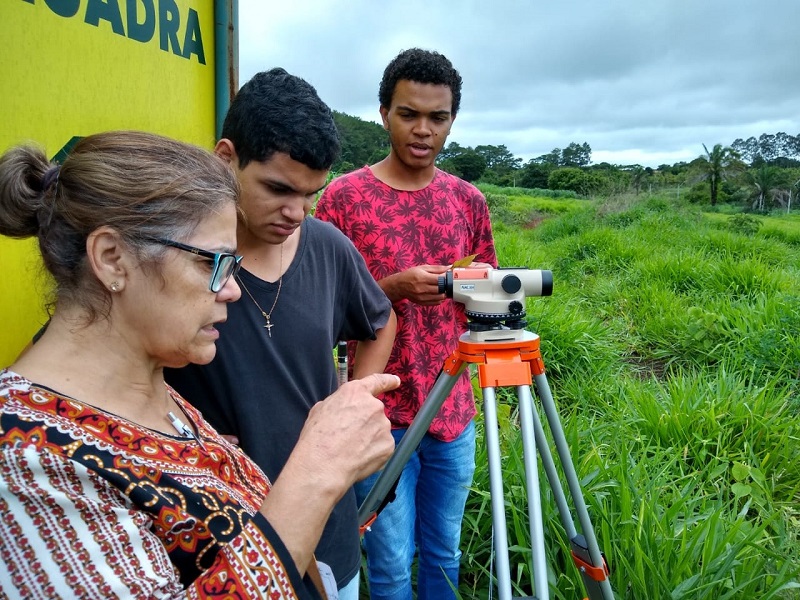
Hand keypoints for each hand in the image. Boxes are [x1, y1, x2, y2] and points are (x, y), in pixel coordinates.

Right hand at [294, 373, 398, 487]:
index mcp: (356, 392)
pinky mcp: (388, 445)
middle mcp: (374, 405)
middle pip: (374, 412)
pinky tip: (359, 459)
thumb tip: (345, 409)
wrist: (323, 465)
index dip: (388, 381)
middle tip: (348, 437)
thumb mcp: (321, 409)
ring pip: (378, 431)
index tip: (396, 381)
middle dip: (365, 423)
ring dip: (369, 438)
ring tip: (351, 450)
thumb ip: (340, 404)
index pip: (377, 381)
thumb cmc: (317, 437)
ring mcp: (384, 426)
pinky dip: (373, 452)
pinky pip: (382, 447)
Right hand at [382, 265, 449, 304]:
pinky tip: (437, 294)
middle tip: (444, 283)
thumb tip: (449, 267)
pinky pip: (435, 303)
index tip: (446, 277)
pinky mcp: (422, 302)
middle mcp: (422, 288)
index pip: (440, 280)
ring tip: (441, 289)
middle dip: (445, 286)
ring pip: (439, 298)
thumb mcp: (423, 268)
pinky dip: (439, 299)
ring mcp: (422, 297)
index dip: (445, 278)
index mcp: (423, 278)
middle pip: (440, 289)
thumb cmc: (411, 275)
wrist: (399, 285)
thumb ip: (437, 268)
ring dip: (443, 293)